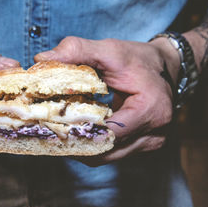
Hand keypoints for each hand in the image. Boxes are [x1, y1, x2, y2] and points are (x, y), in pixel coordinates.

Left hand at [35, 36, 177, 165]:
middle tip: (46, 130)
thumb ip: (77, 51)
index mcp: (151, 111)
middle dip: (73, 141)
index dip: (77, 130)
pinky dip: (91, 145)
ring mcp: (149, 144)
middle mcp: (154, 135)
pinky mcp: (142, 146)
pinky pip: (110, 153)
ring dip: (81, 146)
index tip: (49, 123)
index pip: (107, 132)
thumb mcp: (109, 50)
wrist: (166, 67)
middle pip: (104, 151)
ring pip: (105, 157)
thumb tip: (41, 59)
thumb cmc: (138, 59)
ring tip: (57, 132)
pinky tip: (75, 133)